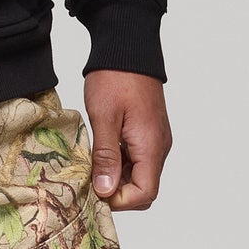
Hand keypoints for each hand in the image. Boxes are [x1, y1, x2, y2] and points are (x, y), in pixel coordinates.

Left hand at [84, 71, 171, 210]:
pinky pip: (138, 160)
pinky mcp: (148, 133)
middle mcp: (159, 147)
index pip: (145, 193)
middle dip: (118, 192)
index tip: (95, 190)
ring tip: (91, 166)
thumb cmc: (115, 78)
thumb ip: (106, 157)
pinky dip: (120, 164)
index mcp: (151, 146)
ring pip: (140, 175)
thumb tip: (106, 190)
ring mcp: (155, 140)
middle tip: (89, 181)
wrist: (128, 48)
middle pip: (144, 188)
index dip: (119, 200)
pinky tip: (100, 154)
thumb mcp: (104, 118)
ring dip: (117, 178)